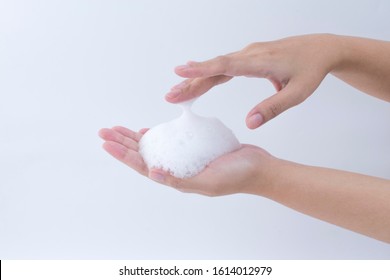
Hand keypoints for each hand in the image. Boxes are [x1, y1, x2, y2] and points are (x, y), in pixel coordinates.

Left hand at [99, 126, 274, 195]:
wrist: (258, 168)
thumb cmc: (237, 176)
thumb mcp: (208, 182)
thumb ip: (180, 180)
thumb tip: (153, 173)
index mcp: (176, 179)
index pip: (143, 166)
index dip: (124, 155)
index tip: (108, 143)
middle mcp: (176, 169)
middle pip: (143, 155)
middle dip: (123, 143)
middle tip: (105, 131)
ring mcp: (184, 159)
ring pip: (153, 147)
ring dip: (135, 139)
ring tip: (119, 129)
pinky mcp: (194, 148)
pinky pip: (170, 140)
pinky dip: (157, 134)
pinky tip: (147, 130)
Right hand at [166, 34, 341, 127]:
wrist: (321, 49)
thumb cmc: (311, 70)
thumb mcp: (298, 93)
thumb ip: (273, 107)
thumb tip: (249, 123)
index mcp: (260, 62)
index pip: (225, 66)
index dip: (202, 69)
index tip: (180, 71)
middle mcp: (249, 55)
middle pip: (215, 68)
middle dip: (191, 81)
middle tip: (170, 95)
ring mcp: (248, 55)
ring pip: (217, 67)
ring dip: (196, 79)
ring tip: (177, 90)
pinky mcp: (249, 57)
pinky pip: (224, 66)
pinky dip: (208, 74)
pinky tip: (198, 78)